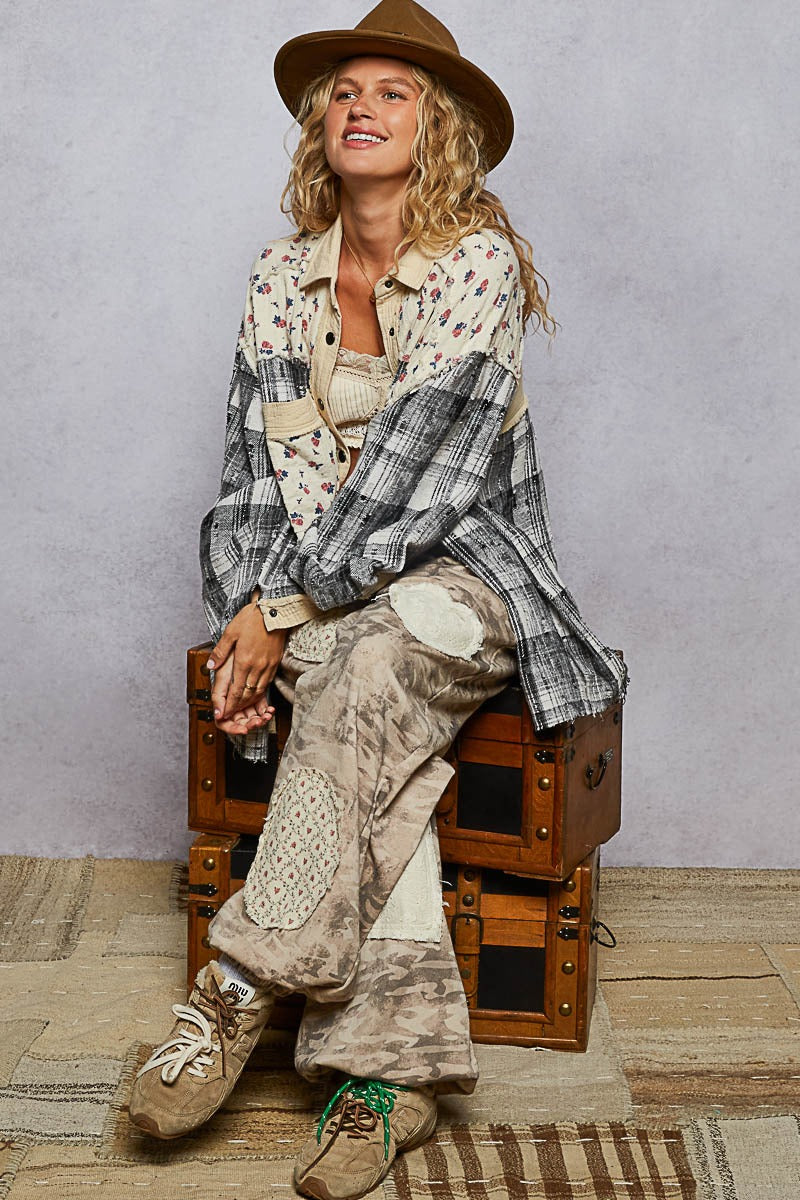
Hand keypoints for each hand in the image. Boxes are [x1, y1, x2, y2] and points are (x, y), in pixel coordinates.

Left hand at [207, 601, 287, 721]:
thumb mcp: (230, 632)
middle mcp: (257, 667)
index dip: (230, 705)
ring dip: (250, 702)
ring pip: (258, 691)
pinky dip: (260, 692)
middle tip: (232, 715)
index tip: (225, 713)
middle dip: (239, 707)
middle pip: (247, 695)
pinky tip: (255, 694)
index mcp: (244, 661)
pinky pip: (267, 683)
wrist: (275, 611)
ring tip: (243, 707)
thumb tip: (210, 666)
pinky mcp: (275, 663)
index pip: (236, 691)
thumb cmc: (252, 618)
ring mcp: (268, 666)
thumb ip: (220, 652)